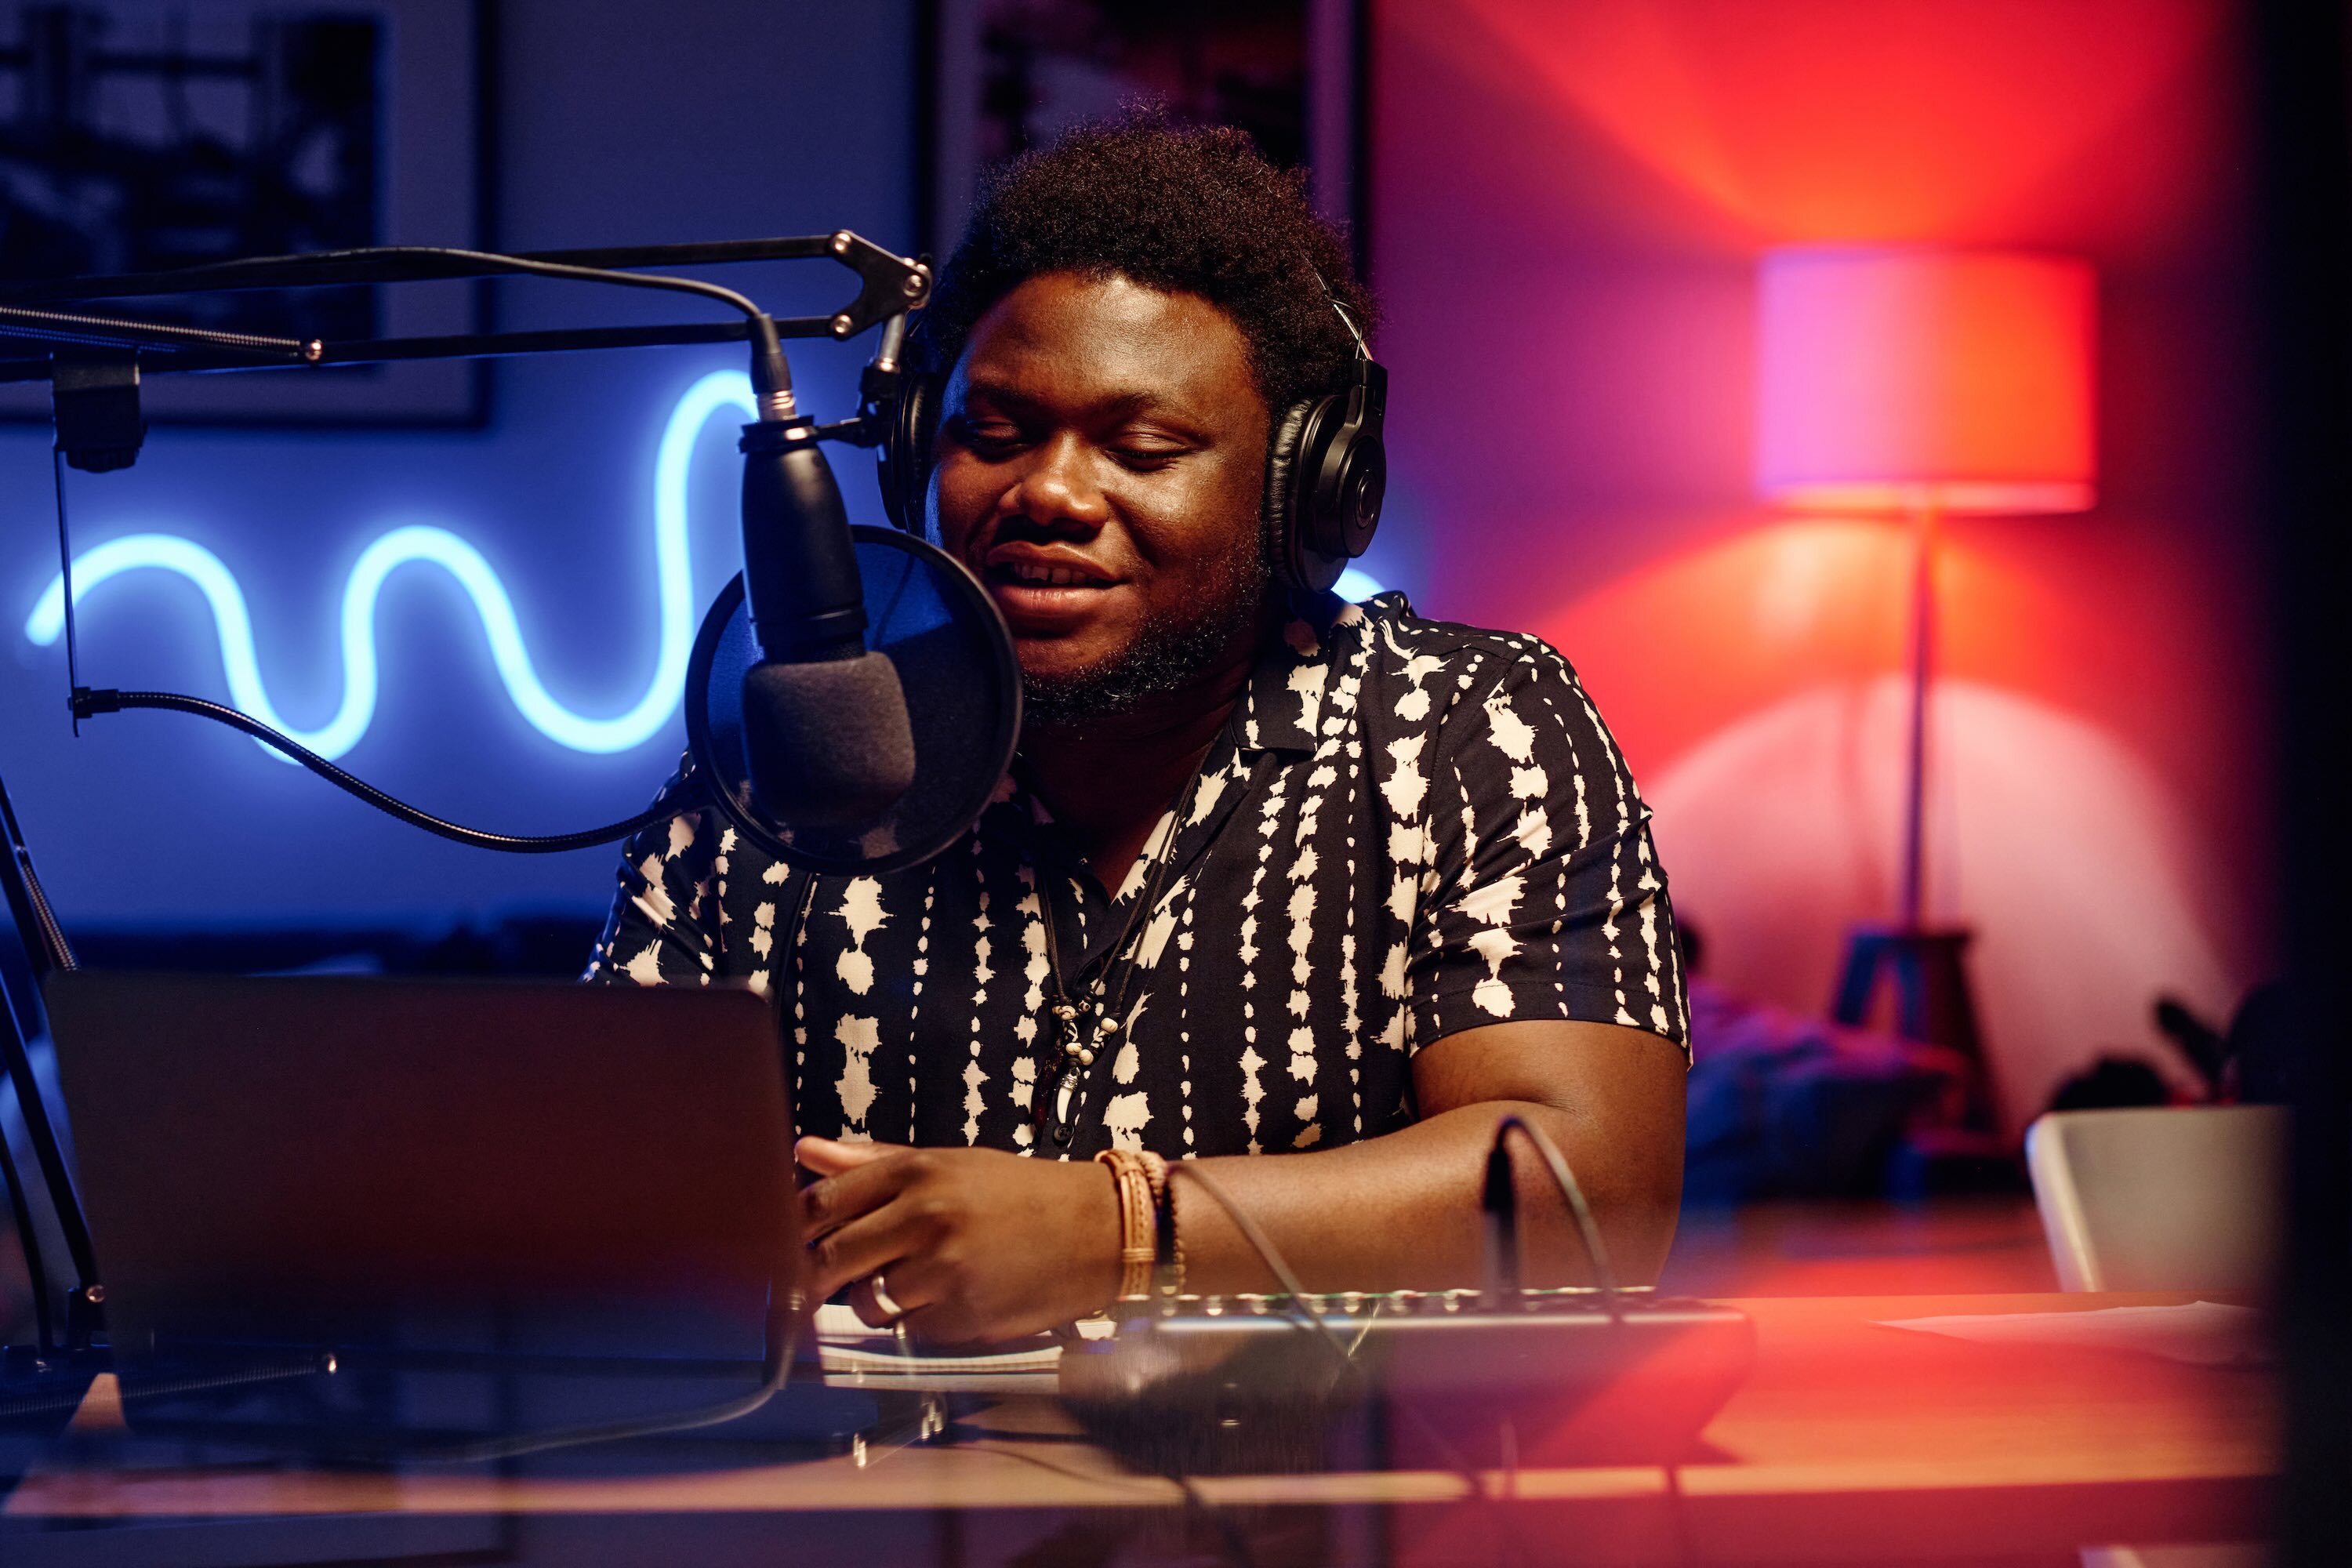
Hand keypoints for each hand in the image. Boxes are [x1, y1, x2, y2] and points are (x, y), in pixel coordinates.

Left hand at [795, 1136, 1121, 1345]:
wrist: (1097, 1230)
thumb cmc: (1021, 1195)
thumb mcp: (950, 1165)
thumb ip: (873, 1163)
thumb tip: (805, 1150)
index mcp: (917, 1171)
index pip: (823, 1202)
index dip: (793, 1230)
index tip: (785, 1246)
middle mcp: (924, 1216)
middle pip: (830, 1258)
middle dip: (815, 1280)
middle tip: (816, 1288)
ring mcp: (943, 1269)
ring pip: (867, 1303)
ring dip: (878, 1302)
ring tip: (918, 1283)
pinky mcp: (962, 1316)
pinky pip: (911, 1332)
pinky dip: (921, 1323)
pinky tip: (955, 1300)